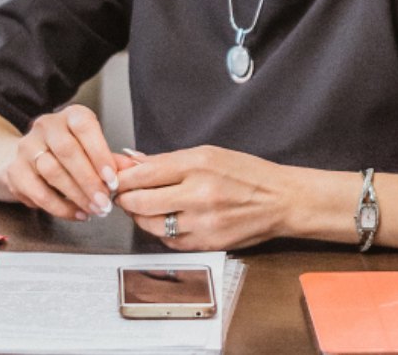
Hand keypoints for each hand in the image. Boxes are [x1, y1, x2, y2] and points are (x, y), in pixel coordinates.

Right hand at [5, 104, 136, 220]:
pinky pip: (37, 192)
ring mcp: (27, 147)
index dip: (100, 154)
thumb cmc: (70, 152)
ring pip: (52, 172)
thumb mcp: (93, 149)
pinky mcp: (14, 171)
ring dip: (76, 195)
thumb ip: (111, 159)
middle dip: (89, 181)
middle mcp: (46, 126)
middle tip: (105, 201)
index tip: (112, 179)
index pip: (85, 128)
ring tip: (94, 209)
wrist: (29, 159)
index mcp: (71, 115)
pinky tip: (76, 213)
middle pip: (67, 152)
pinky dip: (60, 207)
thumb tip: (132, 169)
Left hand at [114, 145, 287, 249]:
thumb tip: (132, 162)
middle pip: (139, 202)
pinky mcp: (205, 243)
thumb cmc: (248, 174)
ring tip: (147, 206)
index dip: (122, 178)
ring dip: (140, 216)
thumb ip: (168, 161)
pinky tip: (169, 219)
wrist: (281, 200)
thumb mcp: (209, 154)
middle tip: (124, 194)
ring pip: (149, 225)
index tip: (116, 178)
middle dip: (125, 198)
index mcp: (199, 165)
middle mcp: (198, 194)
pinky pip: (168, 241)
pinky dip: (161, 231)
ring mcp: (201, 222)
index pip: (143, 174)